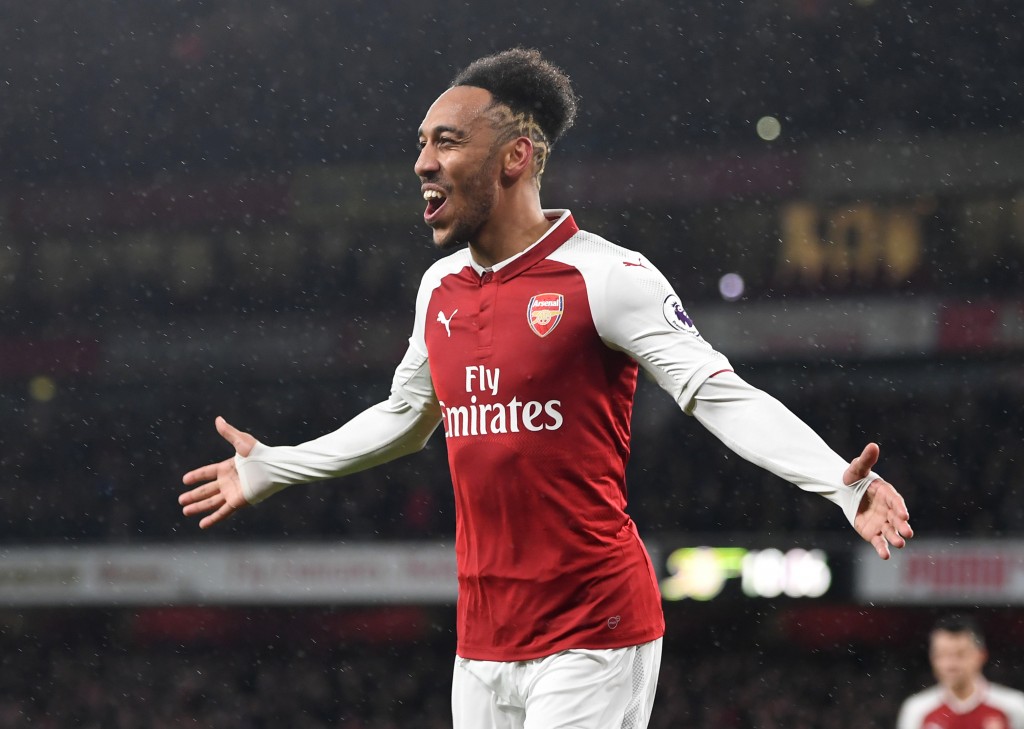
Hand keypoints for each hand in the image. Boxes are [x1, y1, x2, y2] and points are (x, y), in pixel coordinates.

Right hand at [179, 416, 255, 528]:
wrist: (273, 466)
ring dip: (198, 507)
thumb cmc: (260, 453)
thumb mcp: (241, 441)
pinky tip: (202, 524)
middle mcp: (229, 482)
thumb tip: (218, 419)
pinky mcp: (238, 502)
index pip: (208, 473)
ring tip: (185, 511)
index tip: (184, 480)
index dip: (196, 476)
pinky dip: (213, 518)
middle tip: (181, 500)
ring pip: (212, 502)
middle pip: (207, 490)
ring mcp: (233, 493)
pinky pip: (223, 512)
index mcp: (228, 467)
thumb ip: (228, 433)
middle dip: (194, 495)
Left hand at [846, 442, 912, 559]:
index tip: (903, 514)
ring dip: (895, 538)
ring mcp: (882, 522)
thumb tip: (872, 445)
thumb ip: (865, 459)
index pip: (896, 501)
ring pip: (891, 532)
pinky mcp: (873, 532)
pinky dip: (882, 548)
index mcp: (887, 493)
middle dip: (902, 526)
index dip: (900, 508)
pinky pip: (878, 541)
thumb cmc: (853, 477)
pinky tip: (884, 556)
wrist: (844, 490)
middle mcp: (888, 509)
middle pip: (897, 519)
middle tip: (907, 533)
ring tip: (899, 544)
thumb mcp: (857, 468)